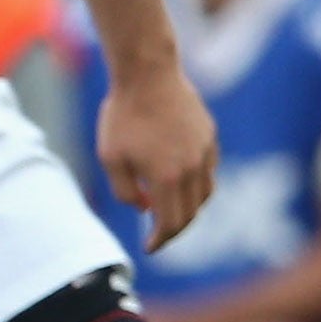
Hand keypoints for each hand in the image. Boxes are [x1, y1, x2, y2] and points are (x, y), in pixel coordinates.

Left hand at [96, 65, 217, 251]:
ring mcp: (206, 152)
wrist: (148, 74)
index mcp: (168, 178)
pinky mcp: (210, 137)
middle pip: (191, 214)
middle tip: (157, 235)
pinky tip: (179, 181)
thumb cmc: (123, 116)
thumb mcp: (110, 158)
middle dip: (174, 229)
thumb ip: (125, 191)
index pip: (172, 223)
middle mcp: (193, 169)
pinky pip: (208, 171)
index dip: (160, 240)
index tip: (148, 246)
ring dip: (189, 209)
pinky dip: (196, 185)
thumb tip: (144, 208)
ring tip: (169, 210)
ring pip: (205, 194)